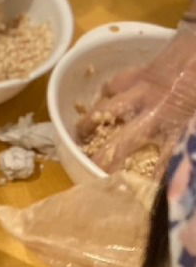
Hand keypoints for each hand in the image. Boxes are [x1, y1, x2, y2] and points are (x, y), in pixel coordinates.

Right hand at [77, 24, 195, 173]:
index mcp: (176, 124)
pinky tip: (105, 98)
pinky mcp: (137, 72)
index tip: (138, 193)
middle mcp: (152, 113)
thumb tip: (189, 157)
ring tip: (81, 134)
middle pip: (119, 143)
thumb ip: (191, 135)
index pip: (160, 162)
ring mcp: (141, 91)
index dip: (148, 180)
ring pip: (104, 112)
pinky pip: (113, 85)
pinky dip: (107, 93)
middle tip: (93, 170)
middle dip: (104, 159)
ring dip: (90, 124)